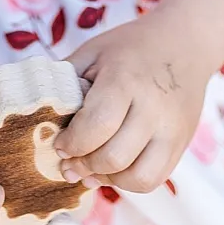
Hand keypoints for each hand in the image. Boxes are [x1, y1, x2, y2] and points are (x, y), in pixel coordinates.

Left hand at [53, 12, 210, 193]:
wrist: (185, 43)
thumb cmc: (131, 47)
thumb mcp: (93, 52)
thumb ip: (65, 81)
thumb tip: (38, 113)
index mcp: (126, 79)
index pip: (96, 126)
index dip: (71, 143)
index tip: (59, 143)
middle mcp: (153, 107)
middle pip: (114, 157)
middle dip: (84, 165)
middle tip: (69, 162)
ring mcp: (172, 129)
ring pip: (138, 178)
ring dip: (108, 178)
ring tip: (91, 168)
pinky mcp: (182, 144)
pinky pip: (155, 179)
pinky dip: (130, 181)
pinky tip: (115, 168)